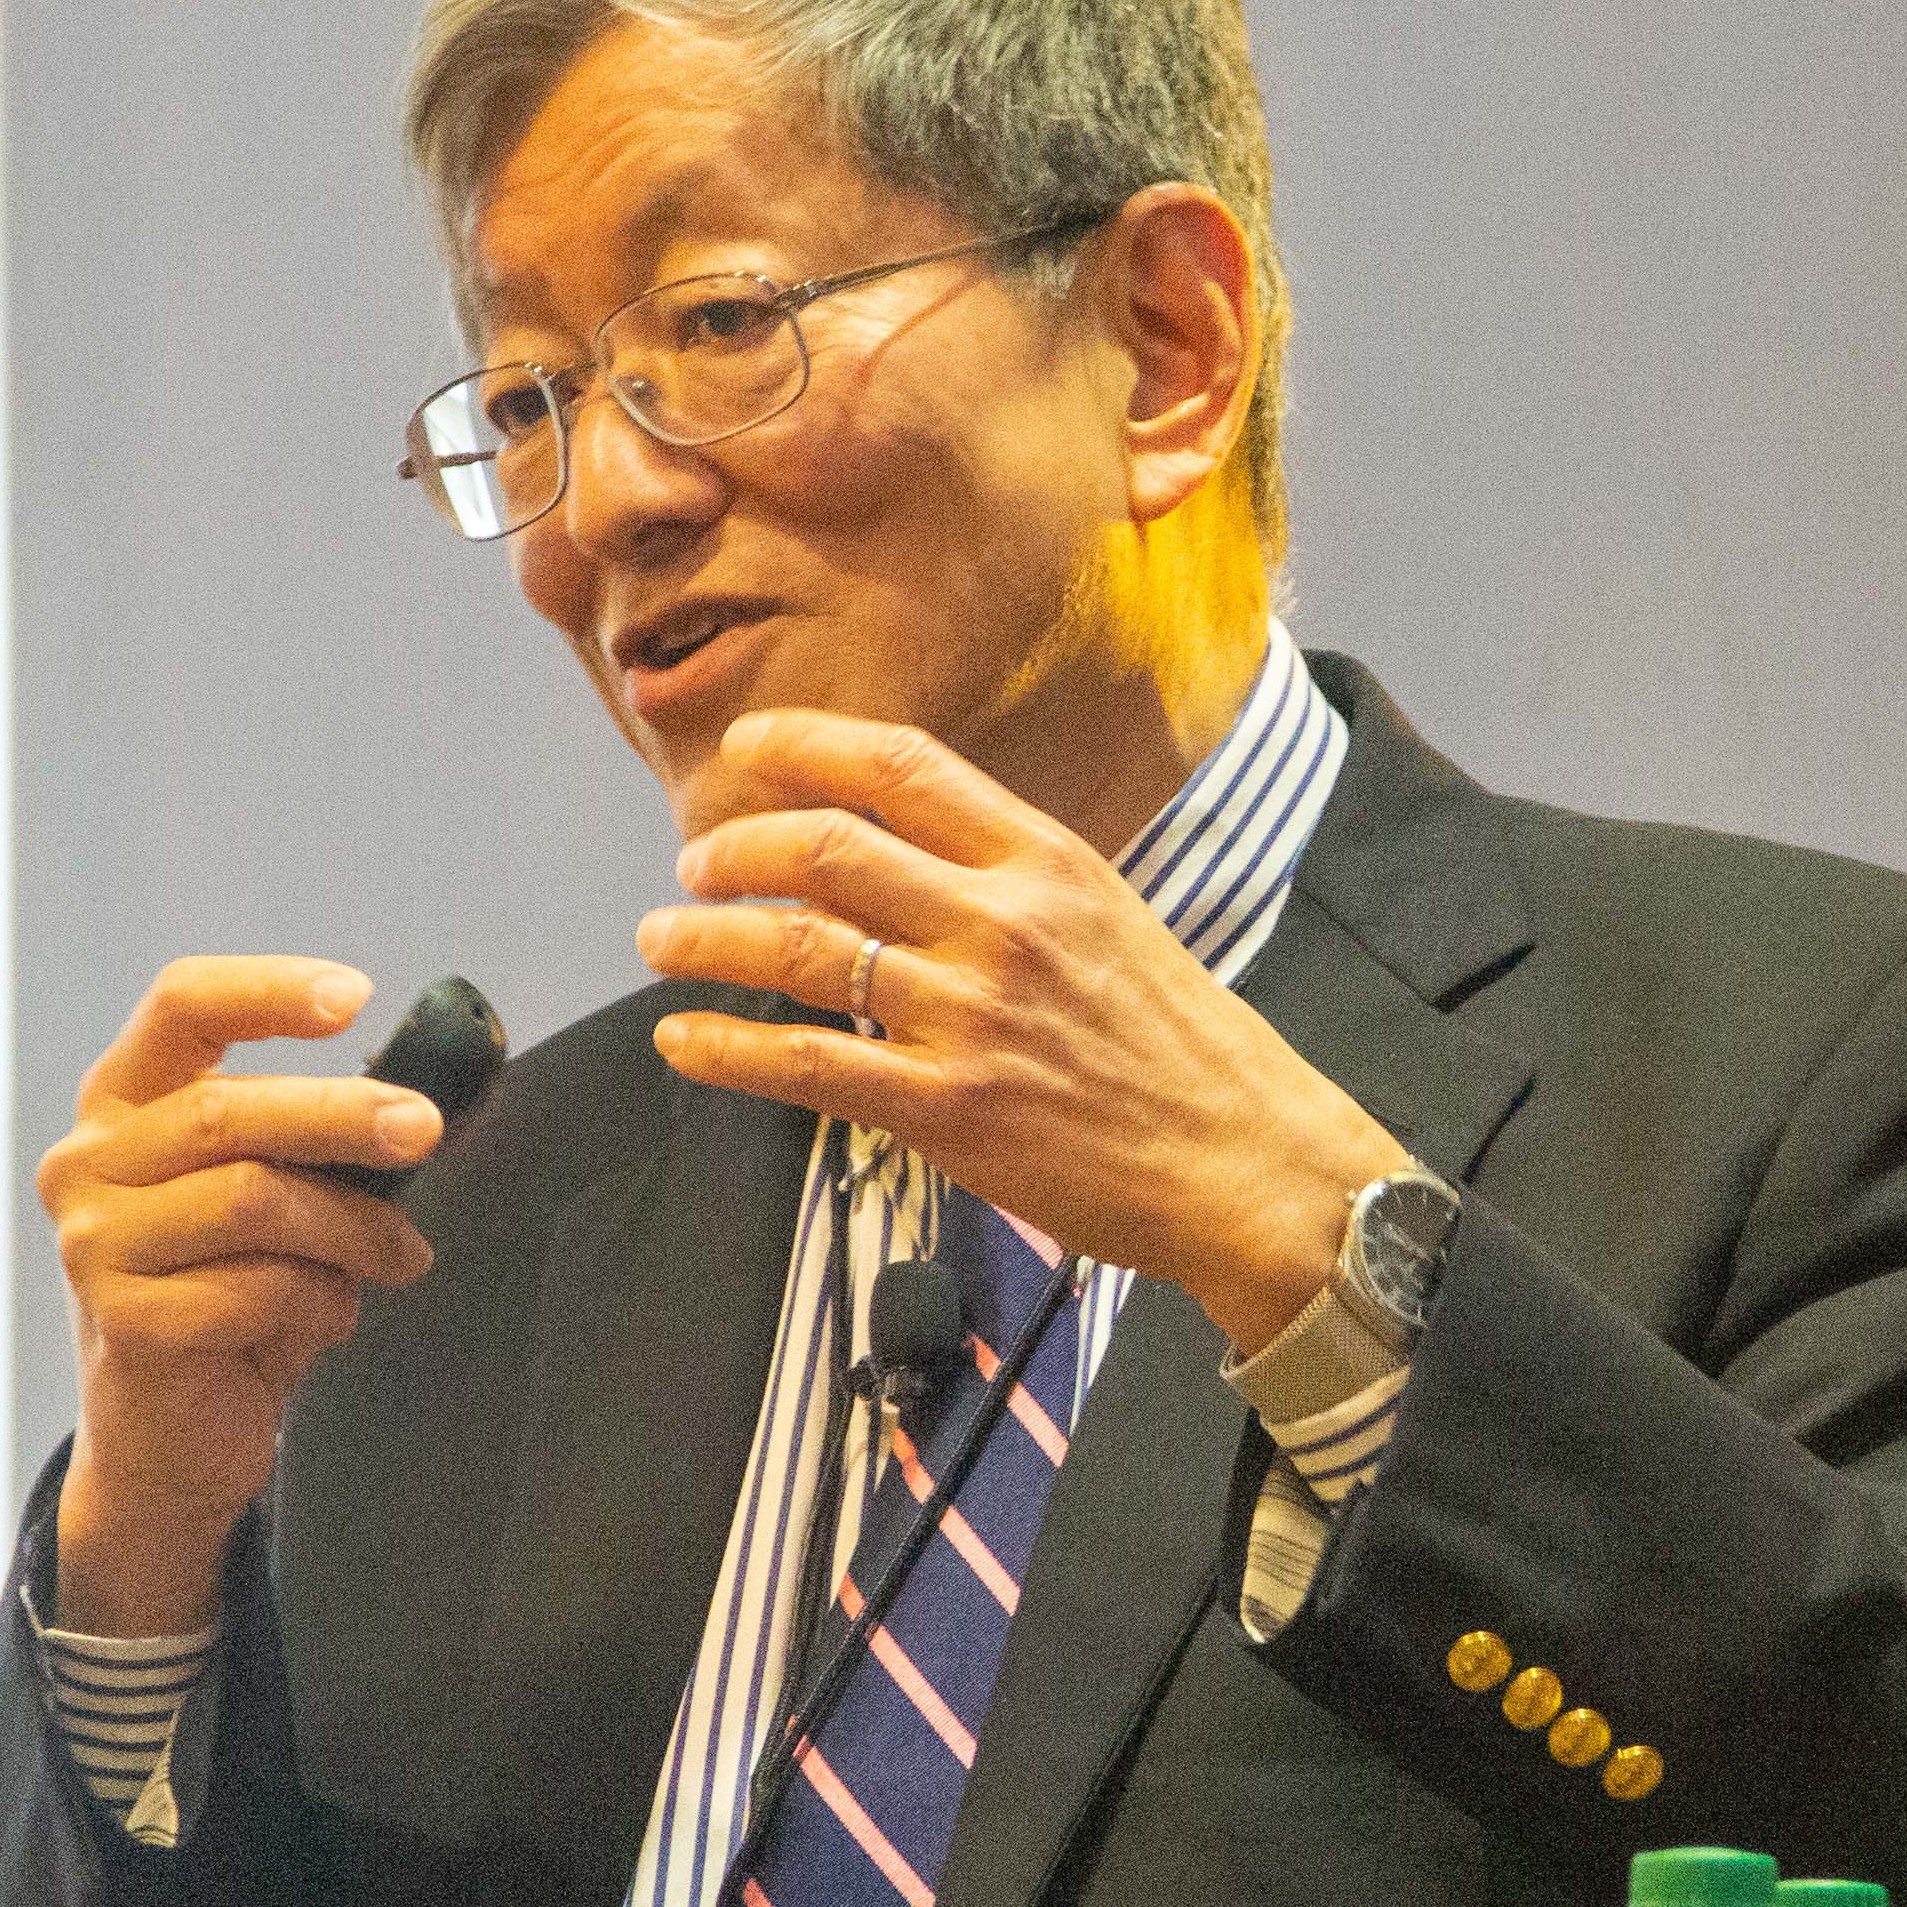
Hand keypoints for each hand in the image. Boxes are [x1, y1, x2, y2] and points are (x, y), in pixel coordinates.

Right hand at [38, 956, 441, 1631]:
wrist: (174, 1437)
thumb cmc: (233, 1294)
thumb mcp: (276, 1195)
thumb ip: (323, 1141)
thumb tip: (429, 1098)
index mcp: (124, 1102)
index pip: (182, 1006)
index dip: (269, 990)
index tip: (358, 997)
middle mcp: (88, 1162)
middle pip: (227, 1109)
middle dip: (344, 1115)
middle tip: (424, 1130)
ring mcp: (94, 1245)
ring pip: (251, 1200)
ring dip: (350, 1228)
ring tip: (396, 1256)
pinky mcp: (125, 1324)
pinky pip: (254, 1290)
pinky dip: (319, 1301)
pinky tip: (329, 1316)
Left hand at [636, 711, 1411, 1353]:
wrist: (1246, 1161)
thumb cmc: (1181, 1046)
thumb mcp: (1109, 919)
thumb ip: (1009, 879)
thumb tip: (896, 852)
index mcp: (1045, 859)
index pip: (900, 767)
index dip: (802, 745)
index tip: (743, 748)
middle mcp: (1002, 922)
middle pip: (826, 846)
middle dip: (733, 847)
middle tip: (693, 863)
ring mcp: (971, 1015)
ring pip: (798, 948)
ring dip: (706, 938)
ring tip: (660, 941)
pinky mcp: (948, 1109)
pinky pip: (805, 1063)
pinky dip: (725, 1048)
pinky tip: (681, 1040)